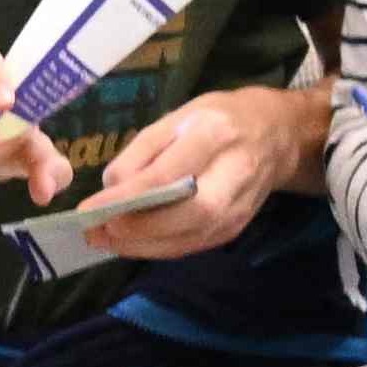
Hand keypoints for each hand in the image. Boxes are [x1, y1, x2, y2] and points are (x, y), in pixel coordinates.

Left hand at [67, 82, 307, 266]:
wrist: (276, 135)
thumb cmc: (218, 119)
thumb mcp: (176, 118)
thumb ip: (141, 152)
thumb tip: (110, 191)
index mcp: (215, 135)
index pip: (169, 175)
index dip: (128, 198)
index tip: (90, 209)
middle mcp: (233, 174)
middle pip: (187, 214)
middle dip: (138, 229)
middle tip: (98, 232)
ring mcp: (240, 207)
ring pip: (190, 238)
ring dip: (143, 245)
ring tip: (106, 241)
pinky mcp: (236, 228)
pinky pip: (193, 245)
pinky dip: (159, 248)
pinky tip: (133, 244)